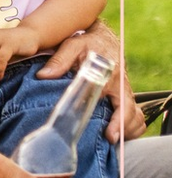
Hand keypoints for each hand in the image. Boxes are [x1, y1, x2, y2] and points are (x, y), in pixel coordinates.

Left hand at [35, 20, 144, 141]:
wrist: (103, 37)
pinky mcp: (124, 93)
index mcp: (109, 75)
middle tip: (111, 140)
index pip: (116, 102)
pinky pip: (134, 112)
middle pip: (130, 112)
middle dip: (123, 128)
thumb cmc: (86, 41)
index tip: (110, 135)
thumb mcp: (72, 45)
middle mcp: (120, 85)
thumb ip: (59, 60)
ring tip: (114, 139)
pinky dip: (131, 124)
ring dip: (128, 128)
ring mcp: (124, 90)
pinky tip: (119, 133)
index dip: (115, 121)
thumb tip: (43, 75)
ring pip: (135, 114)